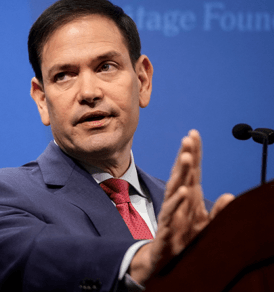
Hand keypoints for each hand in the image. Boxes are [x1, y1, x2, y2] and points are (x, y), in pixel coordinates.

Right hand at [129, 130, 234, 283]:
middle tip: (188, 139)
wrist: (166, 262)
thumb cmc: (185, 240)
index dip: (193, 153)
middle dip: (185, 156)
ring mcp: (171, 213)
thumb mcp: (206, 225)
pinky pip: (171, 213)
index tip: (193, 134)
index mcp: (188, 198)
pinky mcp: (166, 228)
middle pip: (181, 175)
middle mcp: (178, 201)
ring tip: (186, 157)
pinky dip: (177, 202)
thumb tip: (230, 196)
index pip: (191, 172)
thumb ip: (218, 211)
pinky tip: (184, 191)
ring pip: (174, 189)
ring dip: (180, 173)